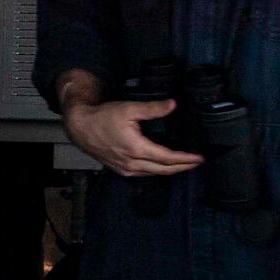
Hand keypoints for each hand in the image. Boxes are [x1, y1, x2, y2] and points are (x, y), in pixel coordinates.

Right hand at [61, 98, 204, 177]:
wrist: (80, 127)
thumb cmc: (103, 117)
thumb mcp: (129, 108)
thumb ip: (152, 108)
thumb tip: (173, 105)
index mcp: (137, 148)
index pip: (167, 158)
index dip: (185, 159)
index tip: (199, 158)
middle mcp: (132, 163)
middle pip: (163, 170)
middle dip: (182, 167)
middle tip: (197, 163)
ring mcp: (125, 169)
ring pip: (154, 174)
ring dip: (170, 170)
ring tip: (183, 165)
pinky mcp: (120, 170)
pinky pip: (143, 174)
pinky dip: (156, 172)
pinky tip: (161, 167)